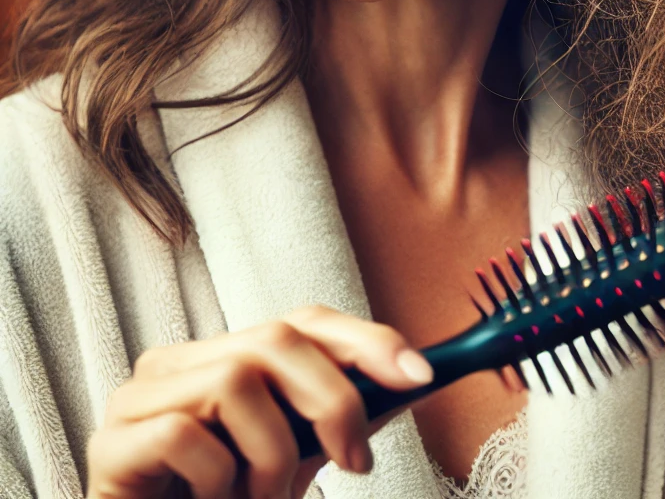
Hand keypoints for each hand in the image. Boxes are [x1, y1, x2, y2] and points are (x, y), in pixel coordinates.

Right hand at [85, 305, 434, 498]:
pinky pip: (182, 434)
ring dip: (272, 455)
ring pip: (235, 380)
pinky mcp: (111, 442)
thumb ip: (349, 411)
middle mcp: (183, 360)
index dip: (366, 339)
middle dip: (334, 399)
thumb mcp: (303, 451)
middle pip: (275, 339)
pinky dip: (218, 478)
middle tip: (355, 463)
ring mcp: (140, 395)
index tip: (419, 374)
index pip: (305, 320)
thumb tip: (419, 373)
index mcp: (229, 353)